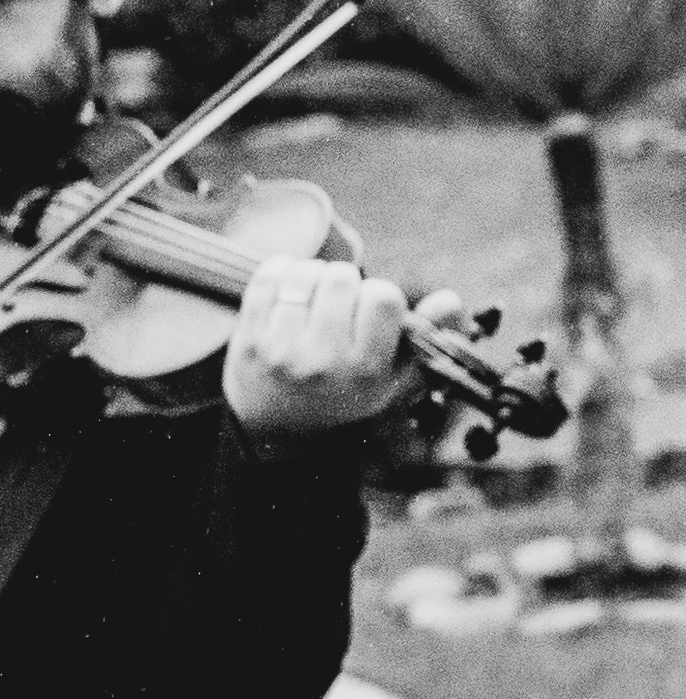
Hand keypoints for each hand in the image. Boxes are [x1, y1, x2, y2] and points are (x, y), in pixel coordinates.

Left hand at [224, 253, 414, 438]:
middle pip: (342, 279)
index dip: (380, 294)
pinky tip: (291, 280)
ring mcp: (280, 351)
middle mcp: (323, 361)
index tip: (371, 309)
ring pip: (304, 275)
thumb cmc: (346, 394)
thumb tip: (451, 299)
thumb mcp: (394, 378)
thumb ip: (427, 338)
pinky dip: (282, 270)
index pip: (383, 297)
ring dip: (314, 274)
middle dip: (347, 281)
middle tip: (341, 299)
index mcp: (365, 370)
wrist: (278, 428)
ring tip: (317, 291)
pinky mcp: (247, 341)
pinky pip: (267, 280)